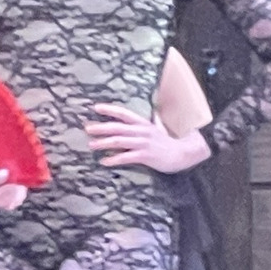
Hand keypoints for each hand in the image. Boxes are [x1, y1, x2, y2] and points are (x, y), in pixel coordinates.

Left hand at [90, 102, 211, 171]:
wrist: (183, 155)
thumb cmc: (168, 143)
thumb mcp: (159, 129)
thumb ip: (153, 121)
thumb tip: (154, 114)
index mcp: (143, 124)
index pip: (124, 114)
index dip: (110, 110)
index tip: (96, 107)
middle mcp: (142, 131)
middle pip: (118, 127)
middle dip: (101, 127)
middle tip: (87, 129)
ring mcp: (144, 143)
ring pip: (119, 141)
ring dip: (103, 143)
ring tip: (91, 145)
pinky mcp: (146, 156)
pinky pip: (126, 157)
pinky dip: (114, 159)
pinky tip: (104, 161)